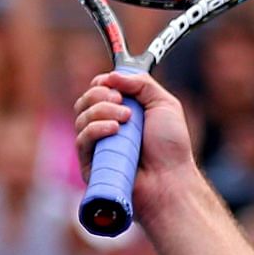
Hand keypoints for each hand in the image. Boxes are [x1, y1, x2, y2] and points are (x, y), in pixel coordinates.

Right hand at [73, 73, 198, 221]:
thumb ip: (142, 83)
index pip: (98, 91)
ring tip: (126, 119)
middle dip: (101, 95)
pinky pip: (82, 139)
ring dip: (102, 111)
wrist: (171, 178)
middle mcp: (107, 128)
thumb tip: (112, 75)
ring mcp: (98, 146)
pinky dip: (96, 129)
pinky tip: (114, 130)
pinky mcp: (90, 163)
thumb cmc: (171, 147)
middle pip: (85, 101)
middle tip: (121, 100)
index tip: (113, 83)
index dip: (101, 83)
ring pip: (81, 117)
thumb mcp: (164, 104)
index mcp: (123, 113)